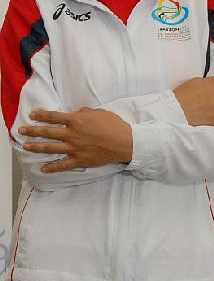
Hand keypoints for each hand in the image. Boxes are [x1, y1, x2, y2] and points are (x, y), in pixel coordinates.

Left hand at [18, 108, 132, 172]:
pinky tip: (43, 168)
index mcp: (76, 120)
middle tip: (21, 130)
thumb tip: (78, 112)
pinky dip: (52, 167)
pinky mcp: (79, 160)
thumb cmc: (114, 125)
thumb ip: (86, 112)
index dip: (41, 115)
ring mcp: (74, 148)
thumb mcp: (100, 112)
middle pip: (48, 132)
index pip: (54, 117)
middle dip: (32, 131)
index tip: (32, 115)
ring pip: (51, 148)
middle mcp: (71, 134)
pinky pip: (62, 165)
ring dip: (36, 147)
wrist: (124, 142)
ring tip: (26, 146)